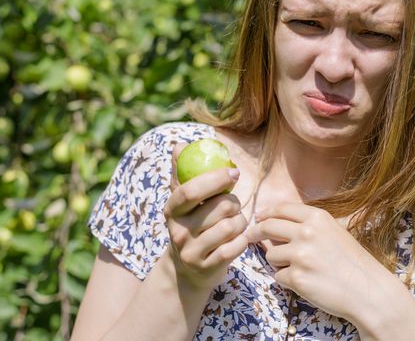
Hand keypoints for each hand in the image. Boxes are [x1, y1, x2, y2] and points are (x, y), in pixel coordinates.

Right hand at [163, 144, 248, 290]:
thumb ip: (182, 172)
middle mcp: (178, 231)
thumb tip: (180, 145)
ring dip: (240, 221)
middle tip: (233, 205)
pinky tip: (238, 239)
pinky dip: (242, 240)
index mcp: (172, 210)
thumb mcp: (182, 202)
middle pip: (220, 207)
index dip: (214, 179)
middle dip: (234, 202)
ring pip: (231, 226)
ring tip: (235, 223)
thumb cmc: (190, 224)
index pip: (189, 190)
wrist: (186, 270)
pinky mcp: (207, 268)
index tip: (233, 172)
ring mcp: (191, 252)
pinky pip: (236, 247)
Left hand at [245, 202, 397, 324]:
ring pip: (270, 254)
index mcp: (317, 218)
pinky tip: (304, 282)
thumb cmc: (352, 262)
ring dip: (277, 262)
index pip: (281, 209)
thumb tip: (275, 222)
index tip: (259, 218)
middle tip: (250, 236)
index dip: (266, 213)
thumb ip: (308, 225)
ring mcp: (300, 255)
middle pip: (267, 227)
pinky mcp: (296, 277)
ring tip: (297, 268)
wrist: (368, 291)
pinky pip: (278, 276)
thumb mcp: (334, 231)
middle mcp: (306, 232)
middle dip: (256, 232)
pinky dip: (286, 280)